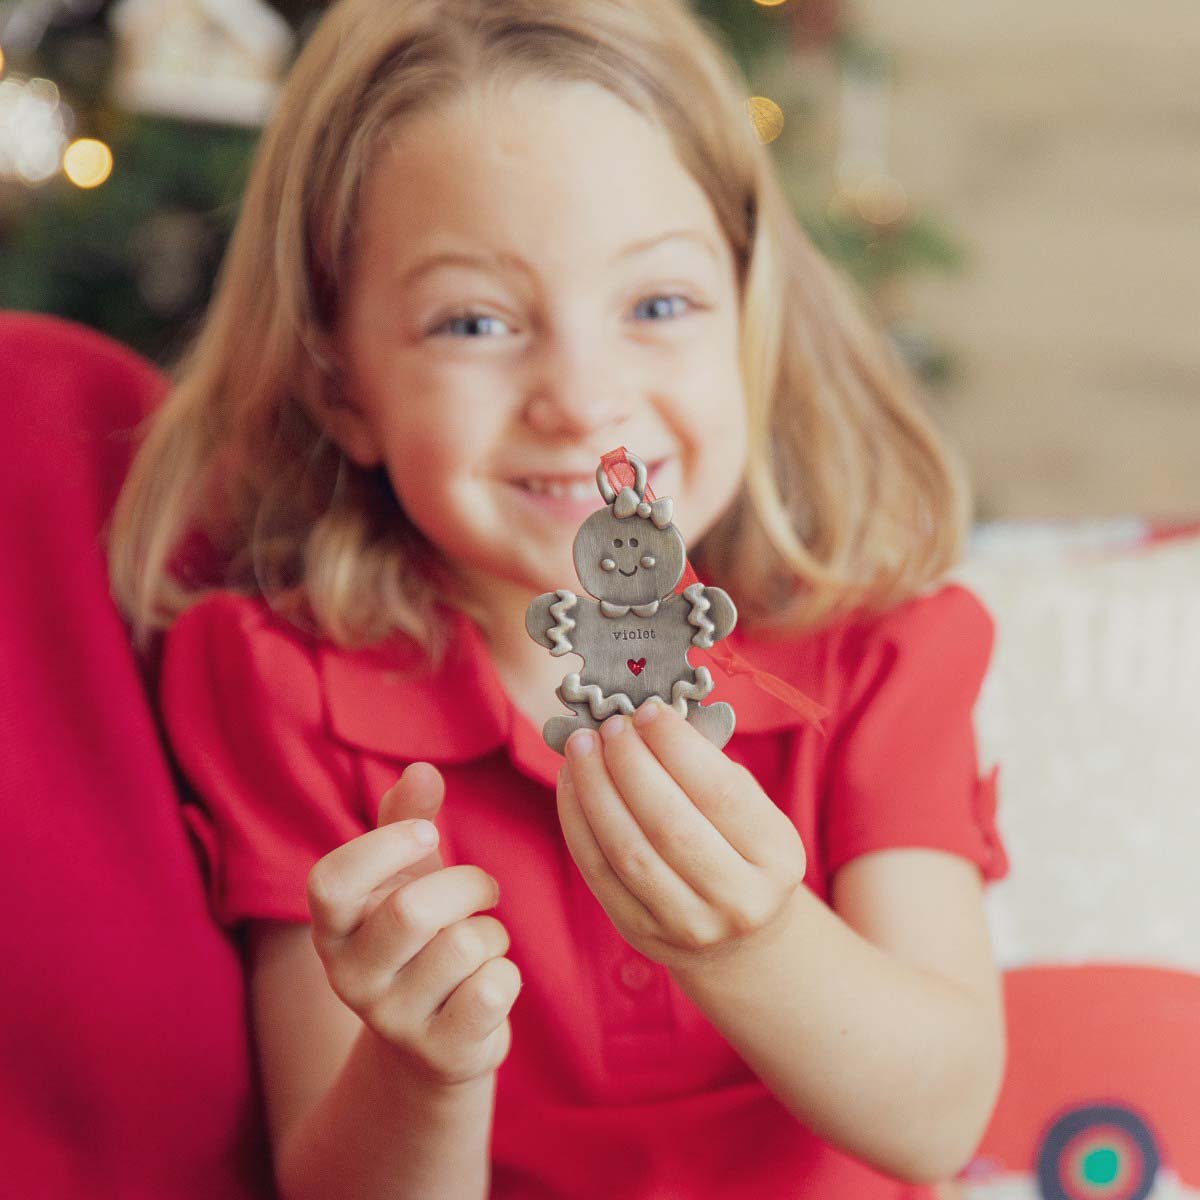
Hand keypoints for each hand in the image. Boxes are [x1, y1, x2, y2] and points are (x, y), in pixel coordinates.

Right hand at [306, 762, 520, 1087]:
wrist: (435, 1038)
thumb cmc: (419, 937)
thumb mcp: (406, 875)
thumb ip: (406, 820)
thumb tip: (422, 769)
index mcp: (332, 928)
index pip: (330, 883)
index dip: (382, 849)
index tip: (426, 833)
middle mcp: (349, 977)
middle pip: (412, 910)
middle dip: (468, 885)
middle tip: (485, 890)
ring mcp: (392, 1021)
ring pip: (463, 946)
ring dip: (492, 933)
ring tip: (480, 944)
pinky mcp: (439, 1053)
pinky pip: (493, 990)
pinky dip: (507, 975)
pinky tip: (490, 983)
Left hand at [556, 699, 805, 972]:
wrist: (739, 935)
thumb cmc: (740, 848)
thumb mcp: (750, 808)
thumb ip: (707, 766)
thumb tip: (645, 719)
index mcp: (777, 855)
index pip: (720, 792)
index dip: (675, 745)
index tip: (647, 711)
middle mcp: (738, 897)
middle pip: (668, 822)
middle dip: (629, 763)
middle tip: (611, 725)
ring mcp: (688, 923)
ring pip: (627, 849)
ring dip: (595, 788)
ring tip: (581, 747)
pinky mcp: (640, 931)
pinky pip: (597, 870)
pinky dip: (577, 820)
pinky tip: (572, 782)